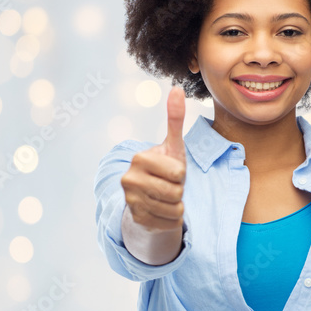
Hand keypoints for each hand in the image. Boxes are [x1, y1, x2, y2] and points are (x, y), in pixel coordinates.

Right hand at [120, 86, 186, 232]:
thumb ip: (175, 118)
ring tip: (166, 197)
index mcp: (139, 159)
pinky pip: (170, 222)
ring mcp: (131, 201)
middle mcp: (129, 180)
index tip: (170, 171)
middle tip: (169, 185)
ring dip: (176, 204)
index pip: (178, 173)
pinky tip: (162, 210)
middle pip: (176, 191)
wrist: (152, 198)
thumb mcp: (173, 145)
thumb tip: (177, 88)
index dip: (181, 173)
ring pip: (173, 207)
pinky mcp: (137, 219)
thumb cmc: (166, 168)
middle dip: (179, 190)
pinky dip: (172, 218)